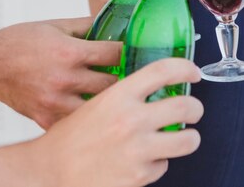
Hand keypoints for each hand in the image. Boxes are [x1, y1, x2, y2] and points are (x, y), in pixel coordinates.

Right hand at [0, 17, 121, 128]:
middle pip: (112, 84)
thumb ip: (87, 25)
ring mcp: (55, 102)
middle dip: (121, 79)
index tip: (131, 54)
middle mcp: (64, 79)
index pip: (115, 54)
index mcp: (69, 52)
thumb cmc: (19, 42)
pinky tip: (86, 109)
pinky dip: (83, 117)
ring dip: (104, 101)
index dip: (127, 52)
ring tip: (109, 95)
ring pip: (97, 108)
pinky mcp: (46, 119)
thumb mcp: (55, 25)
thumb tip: (114, 22)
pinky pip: (76, 123)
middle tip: (124, 76)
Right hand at [38, 58, 203, 186]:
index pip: (163, 70)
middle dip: (196, 106)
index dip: (185, 67)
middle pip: (186, 105)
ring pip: (187, 140)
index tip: (192, 71)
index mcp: (117, 95)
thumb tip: (144, 77)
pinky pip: (164, 166)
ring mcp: (137, 150)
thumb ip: (118, 87)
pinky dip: (158, 162)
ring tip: (182, 136)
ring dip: (188, 137)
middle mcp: (130, 120)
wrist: (47, 171)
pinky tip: (144, 158)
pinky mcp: (138, 176)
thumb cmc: (65, 136)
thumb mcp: (91, 100)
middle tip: (193, 108)